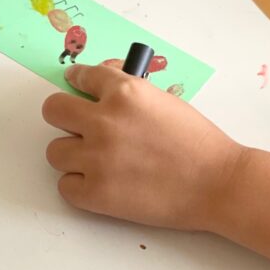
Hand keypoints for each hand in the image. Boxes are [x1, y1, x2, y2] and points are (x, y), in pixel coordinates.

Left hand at [42, 64, 245, 230]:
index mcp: (124, 92)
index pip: (82, 76)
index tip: (76, 85)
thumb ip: (128, 90)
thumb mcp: (163, 99)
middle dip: (65, 115)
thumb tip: (102, 82)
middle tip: (79, 124)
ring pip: (54, 150)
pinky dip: (79, 185)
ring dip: (73, 153)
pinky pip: (65, 185)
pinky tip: (101, 182)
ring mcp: (97, 159)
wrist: (216, 182)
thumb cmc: (197, 140)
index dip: (79, 82)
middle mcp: (104, 121)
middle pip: (53, 109)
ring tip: (96, 159)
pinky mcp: (96, 194)